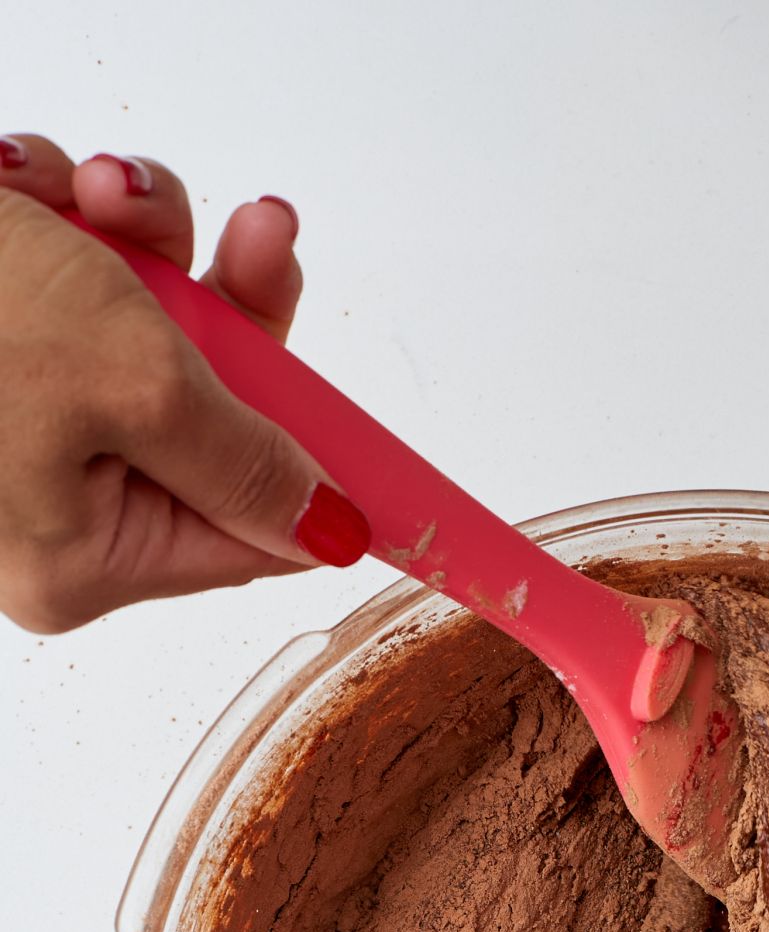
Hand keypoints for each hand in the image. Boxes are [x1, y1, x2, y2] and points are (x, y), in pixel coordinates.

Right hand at [0, 135, 369, 632]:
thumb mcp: (137, 384)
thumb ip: (248, 460)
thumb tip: (329, 529)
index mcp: (83, 560)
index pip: (250, 536)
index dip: (321, 475)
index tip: (385, 452)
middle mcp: (48, 508)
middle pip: (212, 419)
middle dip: (229, 309)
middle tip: (255, 230)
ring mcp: (16, 425)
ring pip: (150, 331)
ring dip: (145, 242)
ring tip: (94, 194)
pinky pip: (81, 285)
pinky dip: (72, 222)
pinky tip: (34, 188)